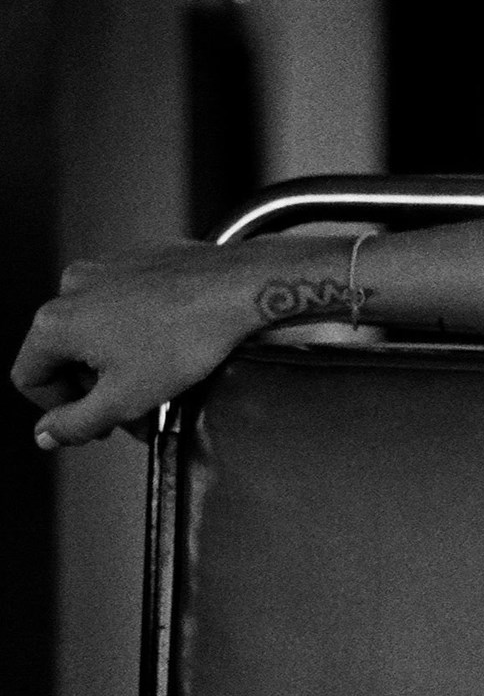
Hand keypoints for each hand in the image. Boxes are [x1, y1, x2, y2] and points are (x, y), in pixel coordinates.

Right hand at [11, 237, 330, 448]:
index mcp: (55, 322)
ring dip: (119, 363)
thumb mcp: (124, 399)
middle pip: (65, 354)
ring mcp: (107, 268)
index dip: (58, 411)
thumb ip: (76, 423)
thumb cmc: (187, 338)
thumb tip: (46, 434)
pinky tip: (171, 349)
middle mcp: (73, 287)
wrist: (240, 289)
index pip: (30, 378)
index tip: (94, 425)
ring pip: (97, 330)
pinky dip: (139, 333)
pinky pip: (125, 305)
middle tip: (131, 413)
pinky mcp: (140, 261)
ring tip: (157, 384)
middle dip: (96, 390)